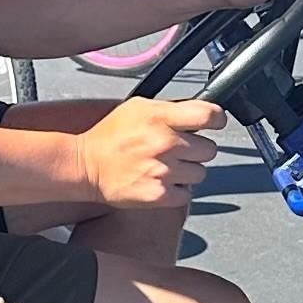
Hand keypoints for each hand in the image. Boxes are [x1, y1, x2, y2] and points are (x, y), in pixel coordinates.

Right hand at [78, 95, 221, 212]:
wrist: (86, 167)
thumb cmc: (110, 138)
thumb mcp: (138, 108)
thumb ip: (170, 109)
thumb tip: (198, 112)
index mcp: (160, 117)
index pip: (209, 115)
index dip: (216, 120)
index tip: (214, 123)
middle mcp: (165, 143)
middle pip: (209, 149)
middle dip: (196, 150)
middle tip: (177, 150)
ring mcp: (163, 171)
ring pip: (200, 173)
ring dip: (187, 171)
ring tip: (165, 167)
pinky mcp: (159, 195)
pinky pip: (186, 194)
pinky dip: (176, 190)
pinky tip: (160, 181)